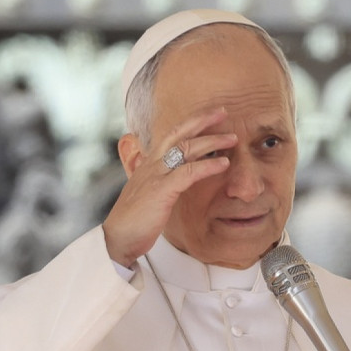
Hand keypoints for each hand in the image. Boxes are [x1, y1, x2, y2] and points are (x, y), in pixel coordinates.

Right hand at [103, 107, 236, 266]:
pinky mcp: (161, 191)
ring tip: (232, 138)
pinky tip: (224, 164)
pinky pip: (189, 172)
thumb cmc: (134, 219)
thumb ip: (159, 181)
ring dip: (212, 141)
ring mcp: (156, 176)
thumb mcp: (148, 193)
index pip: (171, 135)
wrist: (118, 238)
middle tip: (224, 112)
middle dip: (202, 120)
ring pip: (186, 148)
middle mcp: (151, 164)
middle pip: (179, 133)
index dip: (190, 123)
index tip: (210, 117)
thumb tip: (173, 177)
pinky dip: (208, 166)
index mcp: (149, 163)